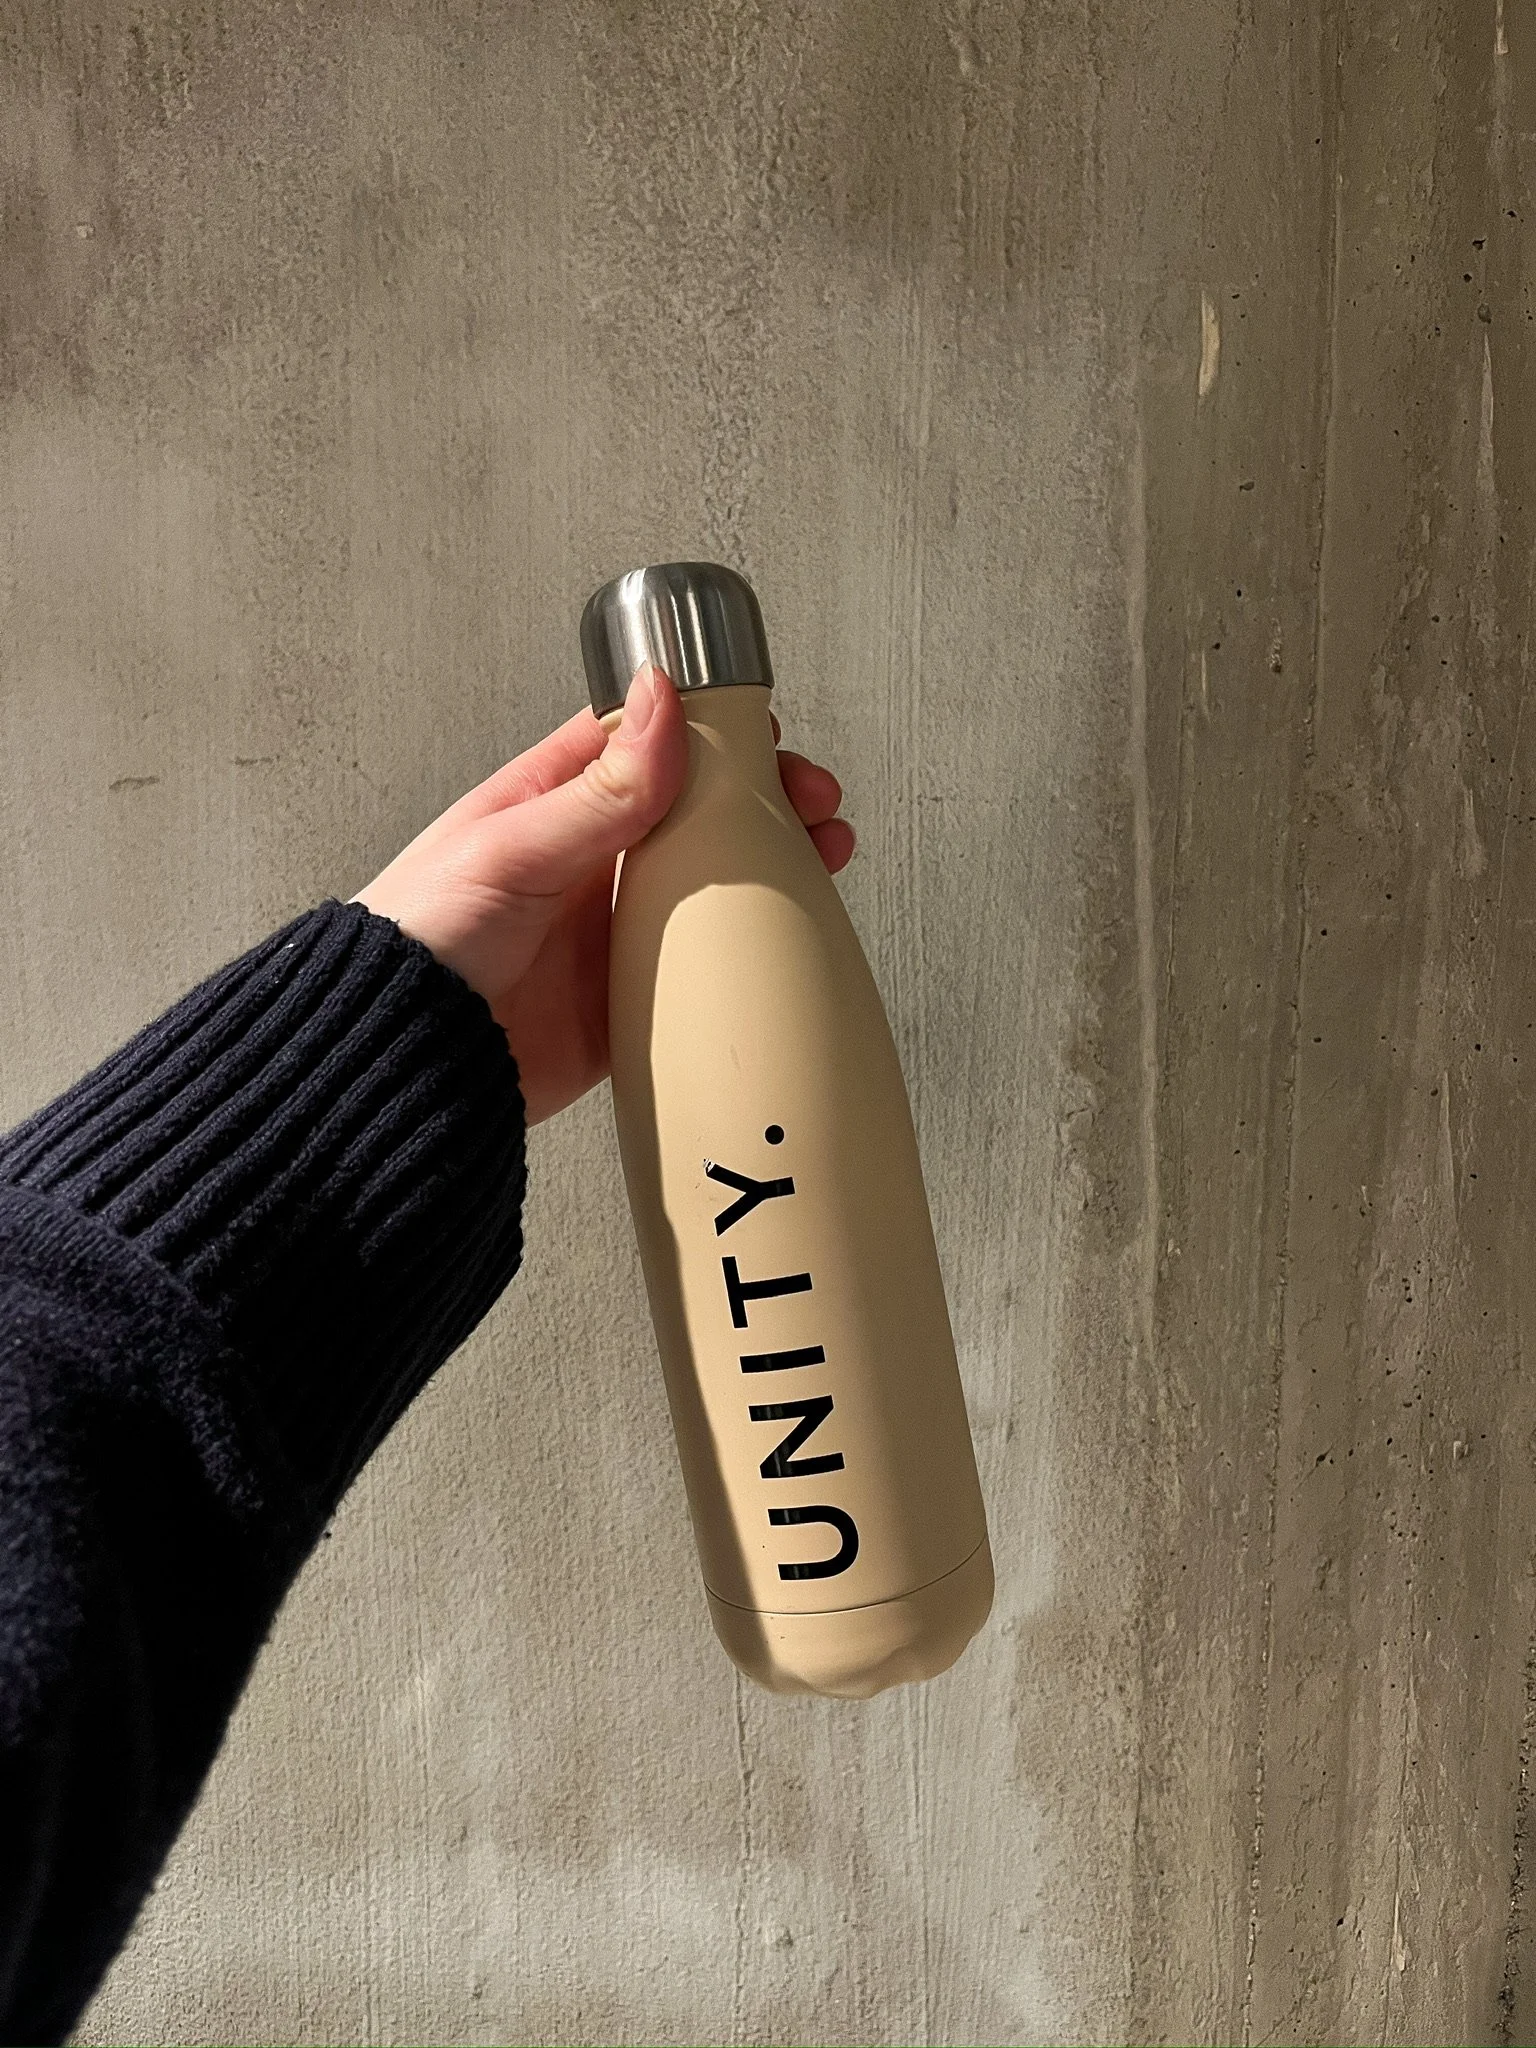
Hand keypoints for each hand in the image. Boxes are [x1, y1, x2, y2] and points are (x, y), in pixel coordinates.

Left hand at [352, 664, 853, 1124]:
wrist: (402, 1062)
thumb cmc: (418, 943)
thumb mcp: (512, 849)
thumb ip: (597, 790)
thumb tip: (659, 702)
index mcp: (548, 805)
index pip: (646, 746)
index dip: (712, 734)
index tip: (766, 735)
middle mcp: (585, 863)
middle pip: (695, 816)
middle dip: (760, 803)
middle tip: (811, 803)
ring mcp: (608, 932)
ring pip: (709, 888)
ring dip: (768, 871)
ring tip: (823, 859)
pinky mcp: (624, 1001)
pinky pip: (699, 972)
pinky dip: (746, 956)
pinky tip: (783, 941)